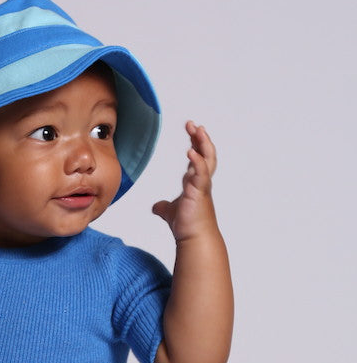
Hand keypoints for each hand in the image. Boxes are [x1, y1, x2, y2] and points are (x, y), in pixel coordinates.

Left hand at [152, 122, 217, 241]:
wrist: (194, 238)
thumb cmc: (187, 226)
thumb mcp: (171, 212)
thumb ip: (164, 207)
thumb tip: (156, 207)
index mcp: (195, 183)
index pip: (197, 158)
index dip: (195, 144)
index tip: (191, 131)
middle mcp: (201, 181)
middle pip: (205, 153)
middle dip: (200, 137)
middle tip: (192, 124)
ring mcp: (203, 185)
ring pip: (208, 159)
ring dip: (203, 143)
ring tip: (197, 129)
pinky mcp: (200, 192)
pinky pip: (201, 173)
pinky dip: (197, 161)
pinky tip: (191, 151)